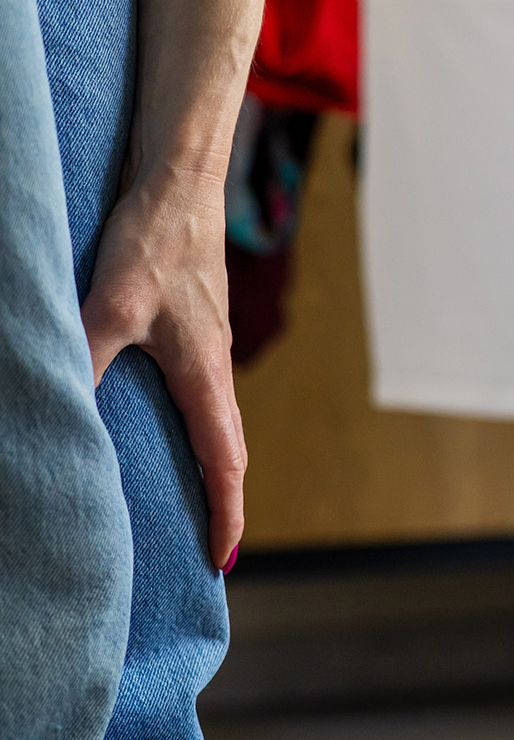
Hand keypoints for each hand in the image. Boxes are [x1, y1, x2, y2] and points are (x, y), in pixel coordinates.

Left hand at [80, 163, 244, 572]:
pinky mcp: (192, 327)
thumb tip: (60, 412)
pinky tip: (162, 426)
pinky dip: (192, 430)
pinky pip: (198, 395)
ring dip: (209, 466)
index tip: (223, 559)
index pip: (225, 460)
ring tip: (191, 500)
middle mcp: (213, 366)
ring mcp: (206, 346)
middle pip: (227, 450)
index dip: (226, 512)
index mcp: (205, 372)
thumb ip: (87, 359)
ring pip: (213, 422)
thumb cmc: (156, 239)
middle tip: (211, 547)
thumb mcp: (111, 304)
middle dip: (222, 501)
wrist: (183, 180)